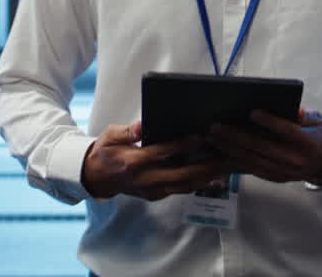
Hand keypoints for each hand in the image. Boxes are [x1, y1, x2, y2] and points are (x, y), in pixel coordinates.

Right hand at [81, 121, 229, 200]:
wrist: (95, 177)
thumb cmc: (105, 151)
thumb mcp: (110, 136)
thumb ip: (128, 131)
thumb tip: (142, 125)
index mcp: (134, 161)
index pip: (163, 152)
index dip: (183, 144)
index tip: (201, 136)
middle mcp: (145, 179)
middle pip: (181, 175)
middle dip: (205, 166)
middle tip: (224, 156)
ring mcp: (151, 190)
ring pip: (184, 186)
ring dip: (206, 178)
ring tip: (225, 167)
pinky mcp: (155, 195)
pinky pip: (180, 190)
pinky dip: (197, 184)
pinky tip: (212, 176)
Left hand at [207, 107, 321, 185]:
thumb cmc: (318, 135)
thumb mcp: (318, 121)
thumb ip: (303, 114)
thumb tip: (291, 108)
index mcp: (308, 143)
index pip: (287, 131)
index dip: (270, 122)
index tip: (252, 112)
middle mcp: (295, 160)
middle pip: (262, 147)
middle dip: (237, 137)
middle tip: (217, 126)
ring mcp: (284, 172)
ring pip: (252, 160)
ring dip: (229, 149)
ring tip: (212, 137)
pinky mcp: (274, 177)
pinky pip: (251, 169)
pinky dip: (234, 161)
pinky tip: (219, 151)